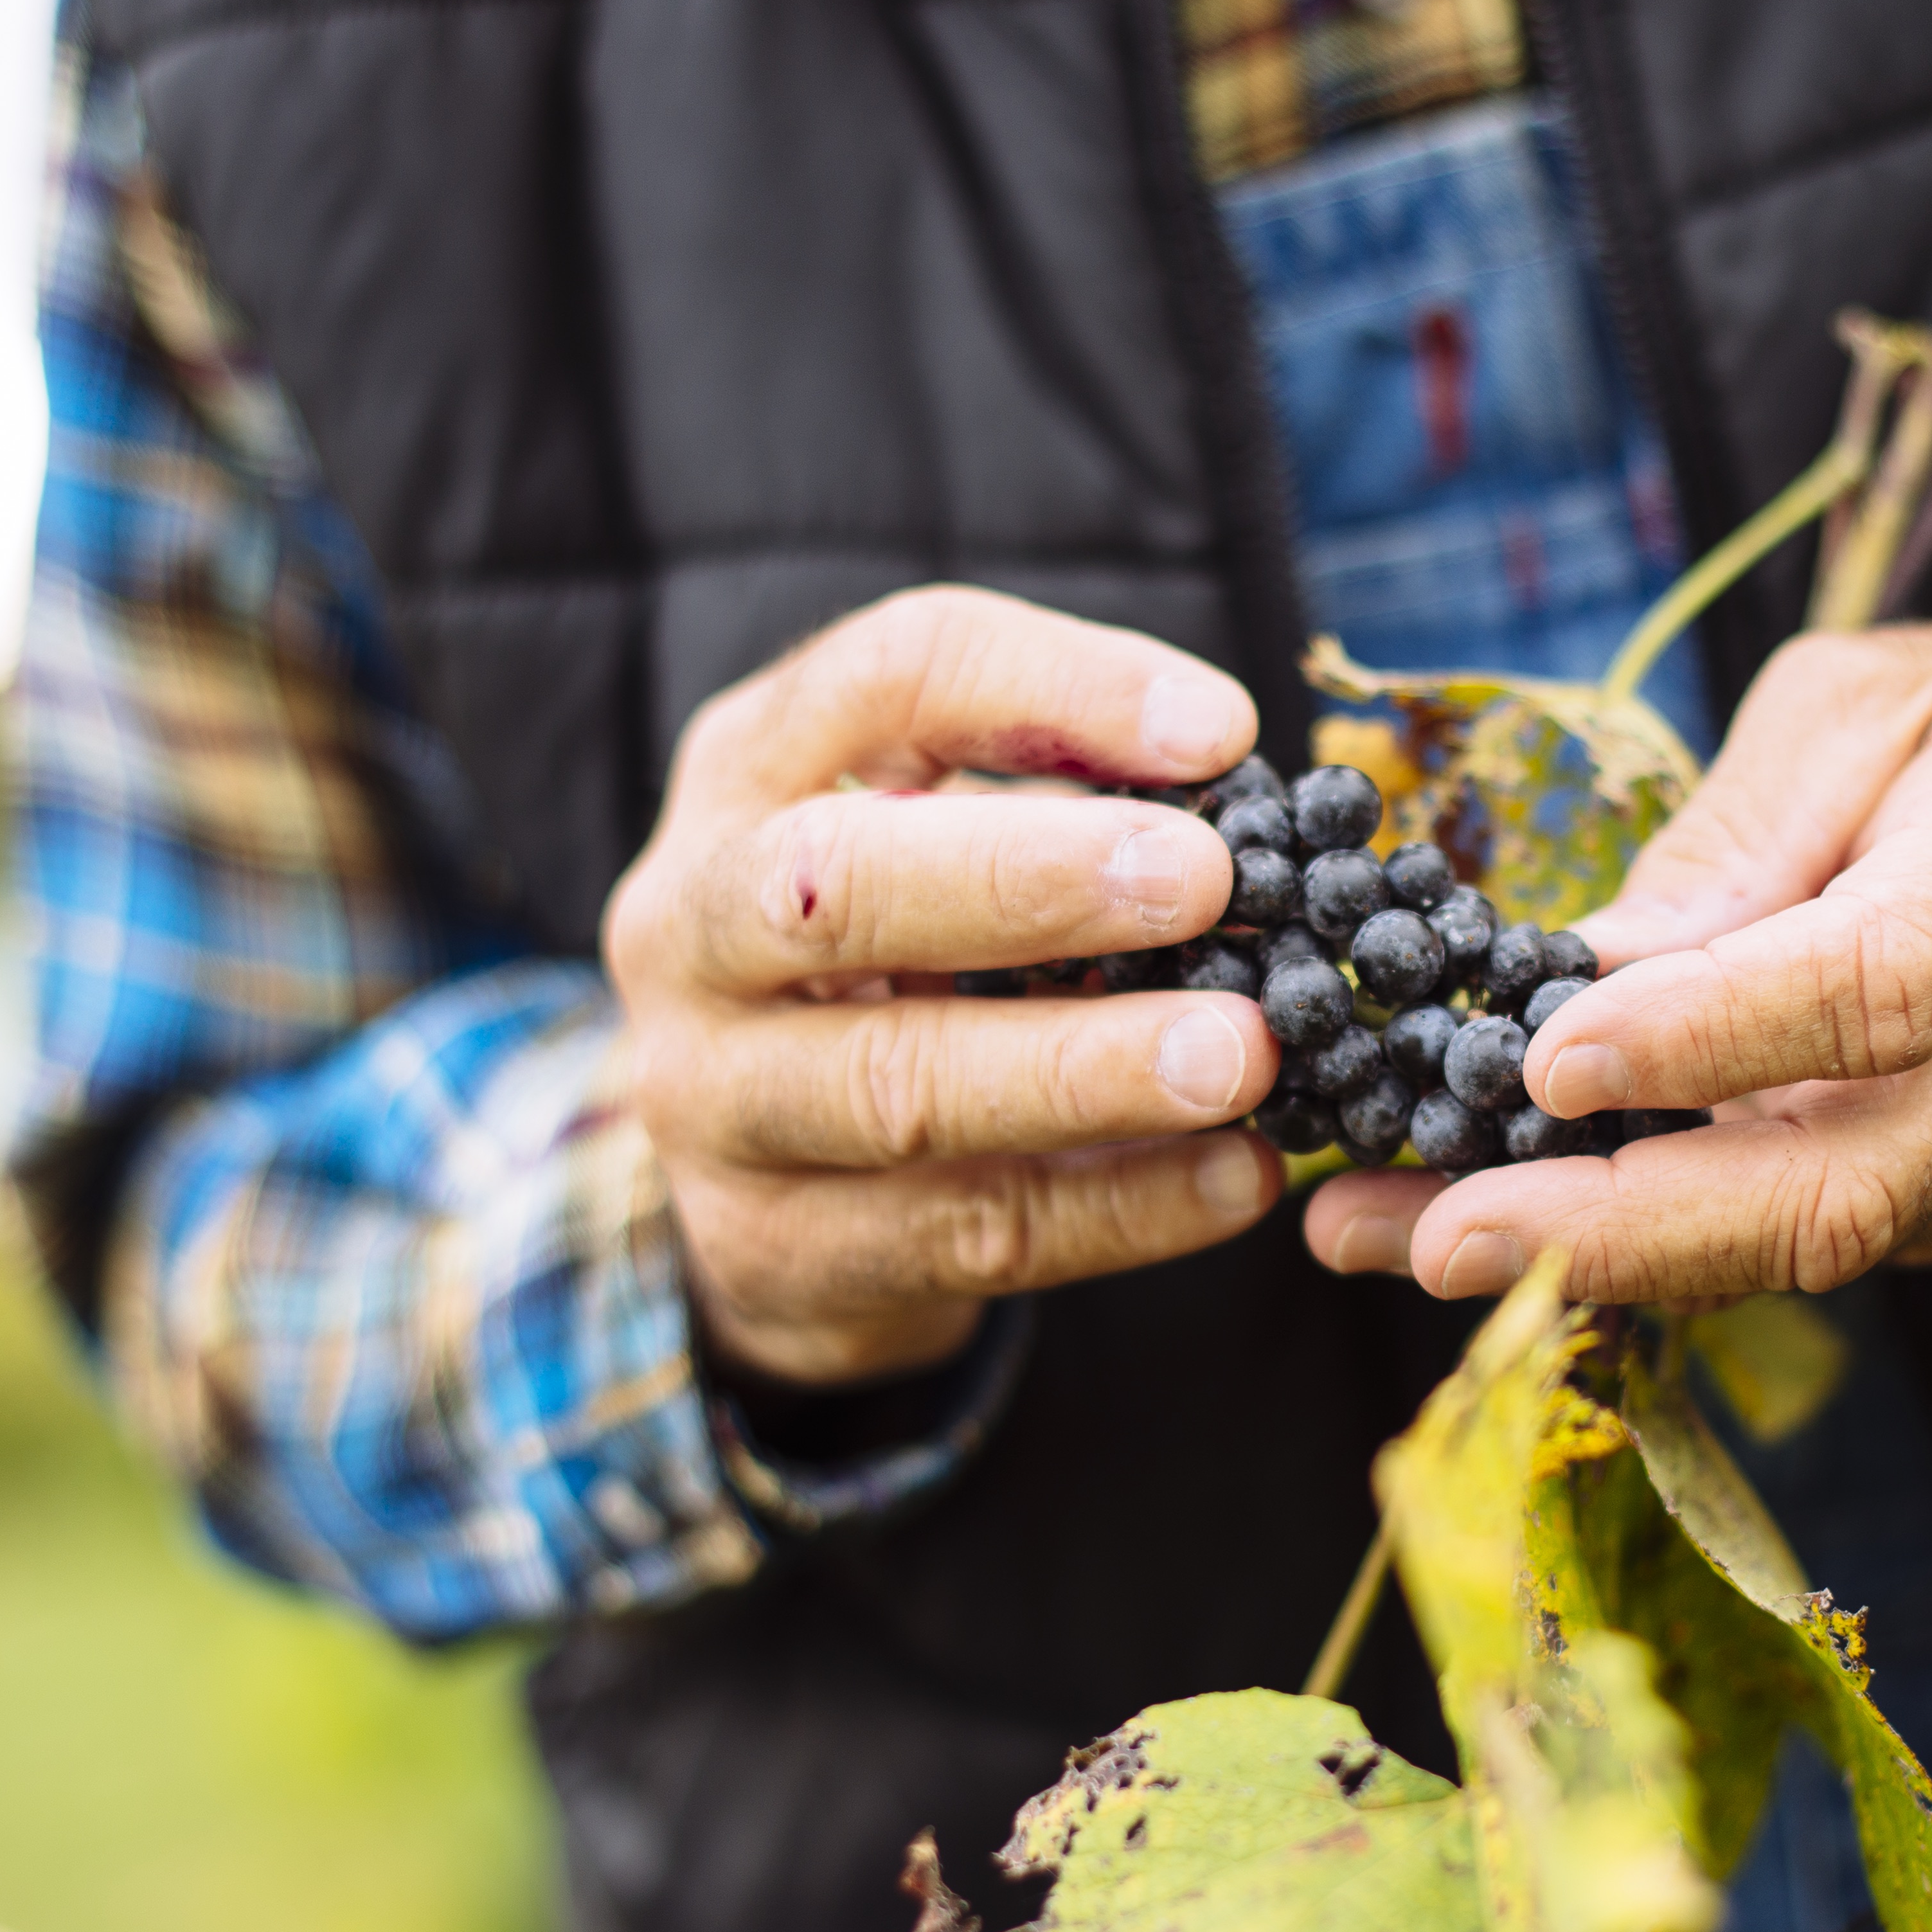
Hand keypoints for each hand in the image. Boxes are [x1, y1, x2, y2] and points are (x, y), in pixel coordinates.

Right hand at [604, 587, 1283, 1387]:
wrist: (760, 1176)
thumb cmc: (896, 954)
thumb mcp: (942, 829)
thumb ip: (1058, 781)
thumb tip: (1222, 762)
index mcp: (745, 774)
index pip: (886, 678)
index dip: (1052, 689)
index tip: (1218, 734)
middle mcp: (687, 928)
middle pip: (832, 885)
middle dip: (1027, 879)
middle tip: (1202, 881)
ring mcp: (709, 1102)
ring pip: (895, 1087)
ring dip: (1085, 1070)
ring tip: (1244, 1056)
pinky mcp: (768, 1253)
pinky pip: (962, 1233)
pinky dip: (1116, 1208)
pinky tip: (1235, 1177)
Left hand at [1302, 622, 1931, 1301]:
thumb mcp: (1855, 703)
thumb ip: (1730, 838)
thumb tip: (1582, 977)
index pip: (1871, 987)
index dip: (1709, 1036)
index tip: (1545, 1056)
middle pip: (1833, 1190)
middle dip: (1615, 1231)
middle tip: (1431, 1234)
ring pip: (1796, 1249)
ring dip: (1584, 1261)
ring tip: (1385, 1231)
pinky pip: (1784, 1246)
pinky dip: (1630, 1246)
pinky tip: (1482, 1216)